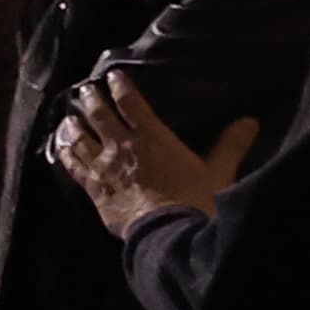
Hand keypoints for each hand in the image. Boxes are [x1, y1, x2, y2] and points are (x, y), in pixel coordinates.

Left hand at [53, 74, 254, 235]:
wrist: (169, 234)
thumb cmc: (196, 201)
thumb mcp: (219, 172)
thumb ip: (231, 145)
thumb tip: (250, 121)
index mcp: (152, 137)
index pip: (132, 103)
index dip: (121, 86)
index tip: (113, 75)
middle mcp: (122, 146)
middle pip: (100, 115)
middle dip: (90, 99)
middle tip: (84, 89)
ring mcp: (104, 167)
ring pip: (80, 137)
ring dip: (72, 124)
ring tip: (67, 116)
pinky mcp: (93, 189)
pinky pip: (73, 166)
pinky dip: (65, 153)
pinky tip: (59, 148)